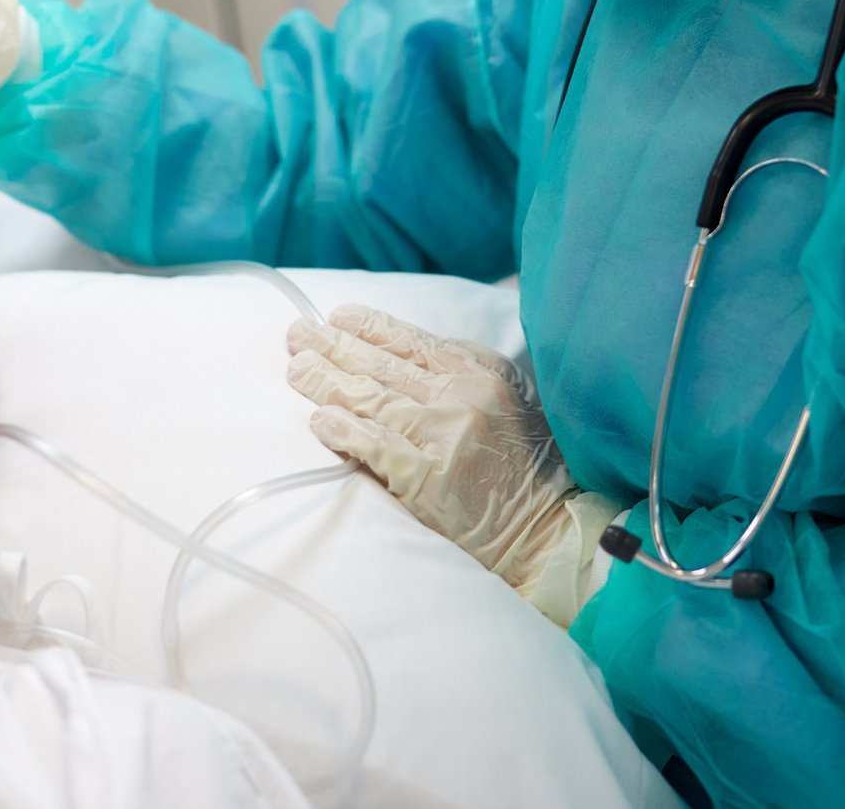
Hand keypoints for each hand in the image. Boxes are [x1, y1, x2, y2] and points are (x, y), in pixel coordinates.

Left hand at [287, 304, 619, 625]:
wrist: (549, 529)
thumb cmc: (528, 466)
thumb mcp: (509, 398)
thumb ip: (463, 370)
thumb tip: (402, 349)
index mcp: (480, 371)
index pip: (411, 339)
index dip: (368, 325)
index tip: (336, 316)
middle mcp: (460, 395)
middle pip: (381, 364)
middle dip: (332, 346)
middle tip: (296, 334)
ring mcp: (442, 435)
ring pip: (369, 399)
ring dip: (325, 381)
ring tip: (295, 370)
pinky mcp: (426, 477)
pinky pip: (373, 447)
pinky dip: (342, 431)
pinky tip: (319, 421)